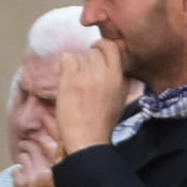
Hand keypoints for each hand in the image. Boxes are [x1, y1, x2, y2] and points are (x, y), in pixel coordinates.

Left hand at [52, 40, 126, 154]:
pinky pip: (66, 58)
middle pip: (95, 51)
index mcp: (119, 78)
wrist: (88, 140)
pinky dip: (65, 65)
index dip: (103, 47)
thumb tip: (117, 60)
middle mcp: (105, 74)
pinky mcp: (70, 80)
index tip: (98, 53)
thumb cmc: (103, 122)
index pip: (112, 47)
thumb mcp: (121, 98)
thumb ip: (121, 78)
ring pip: (80, 55)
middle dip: (89, 59)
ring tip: (76, 80)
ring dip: (77, 65)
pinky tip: (67, 78)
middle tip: (84, 72)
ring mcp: (87, 76)